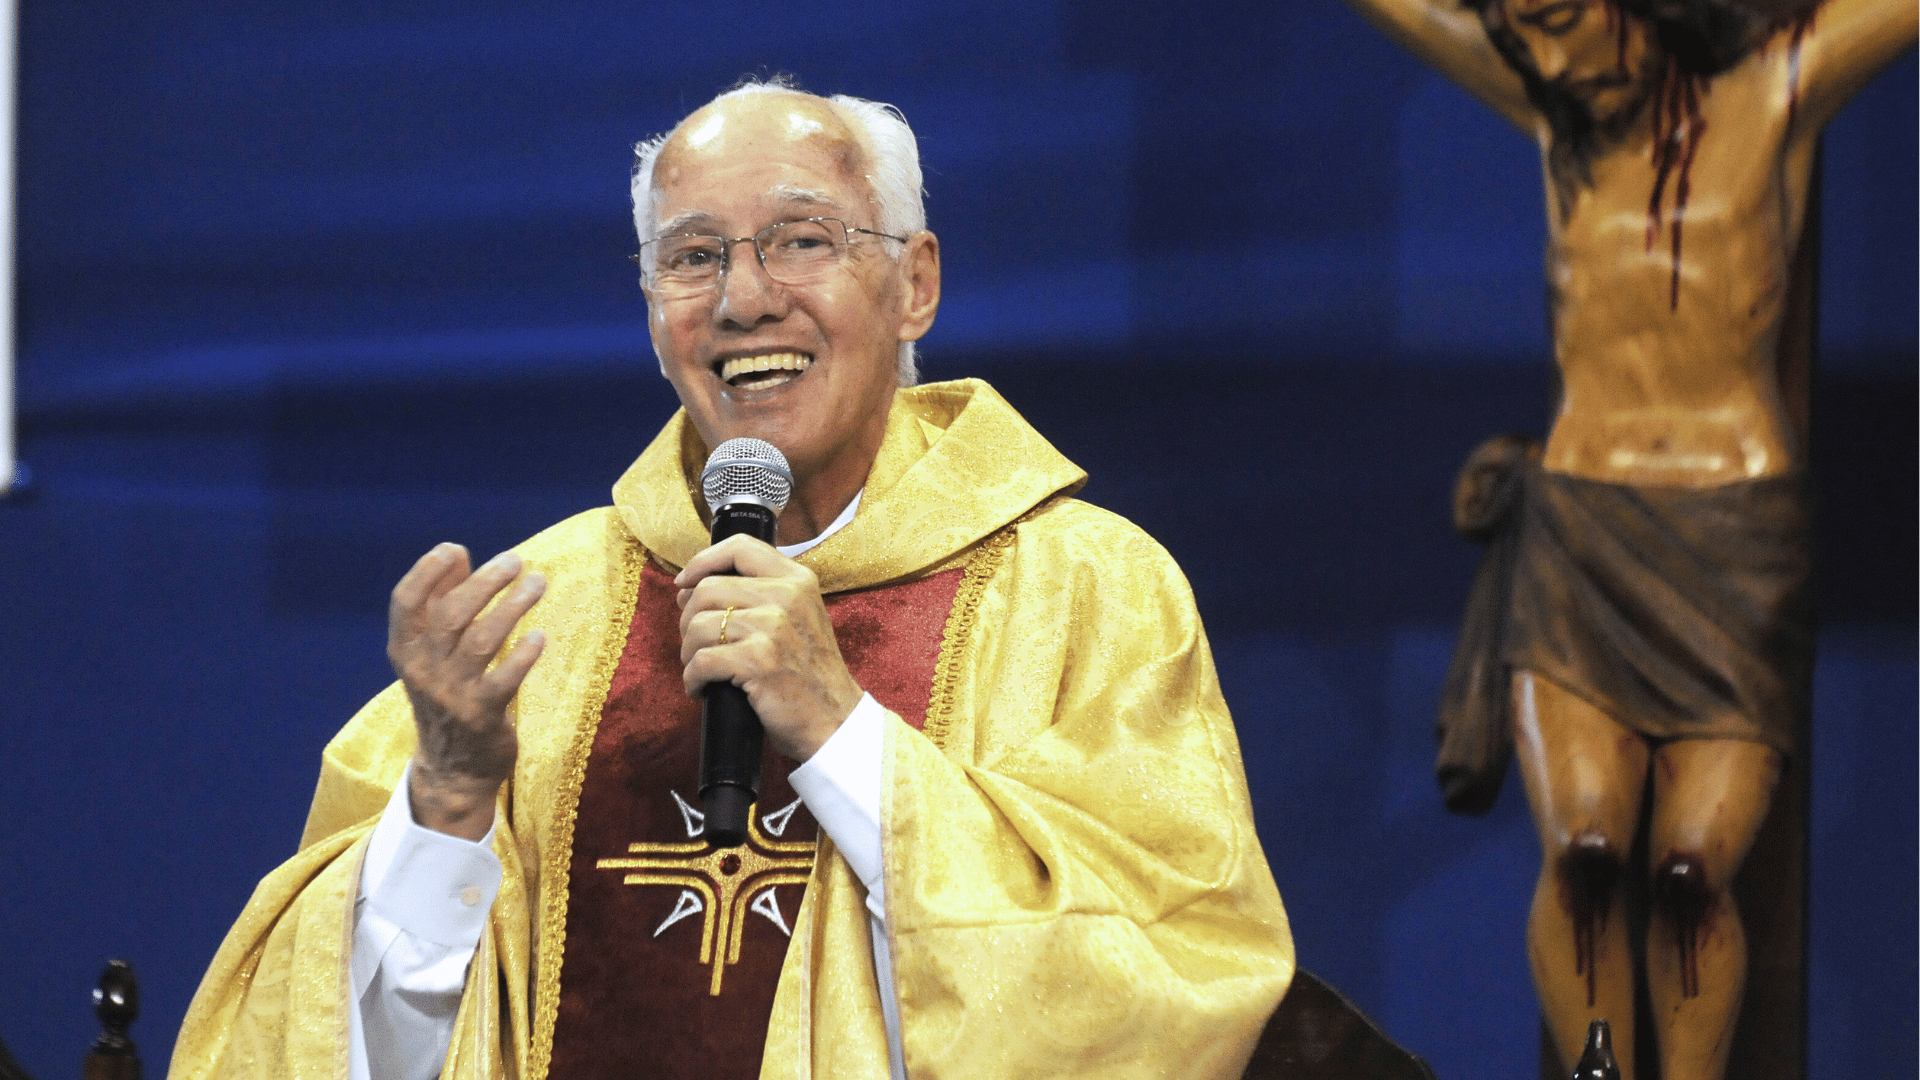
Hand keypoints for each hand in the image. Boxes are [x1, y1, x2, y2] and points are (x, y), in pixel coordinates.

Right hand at [388, 543, 546, 839]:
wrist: (453, 768)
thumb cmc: (448, 694)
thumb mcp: (434, 652)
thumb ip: (441, 602)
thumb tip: (458, 554)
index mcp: (405, 650)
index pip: (404, 602)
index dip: (426, 571)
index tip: (455, 549)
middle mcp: (423, 670)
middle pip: (449, 615)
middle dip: (484, 582)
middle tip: (515, 561)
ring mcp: (451, 695)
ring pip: (480, 641)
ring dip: (511, 606)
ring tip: (537, 583)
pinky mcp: (482, 717)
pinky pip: (503, 680)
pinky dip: (523, 654)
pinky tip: (540, 636)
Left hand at [674, 534, 861, 761]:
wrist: (834, 721)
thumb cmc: (807, 673)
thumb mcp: (799, 617)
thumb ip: (760, 594)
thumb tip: (690, 588)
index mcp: (798, 580)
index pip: (740, 547)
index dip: (702, 561)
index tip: (684, 582)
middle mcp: (788, 596)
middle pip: (707, 588)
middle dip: (687, 619)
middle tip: (695, 644)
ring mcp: (774, 628)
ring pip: (698, 625)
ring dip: (688, 653)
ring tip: (701, 670)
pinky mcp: (759, 661)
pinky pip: (701, 661)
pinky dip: (692, 679)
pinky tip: (702, 689)